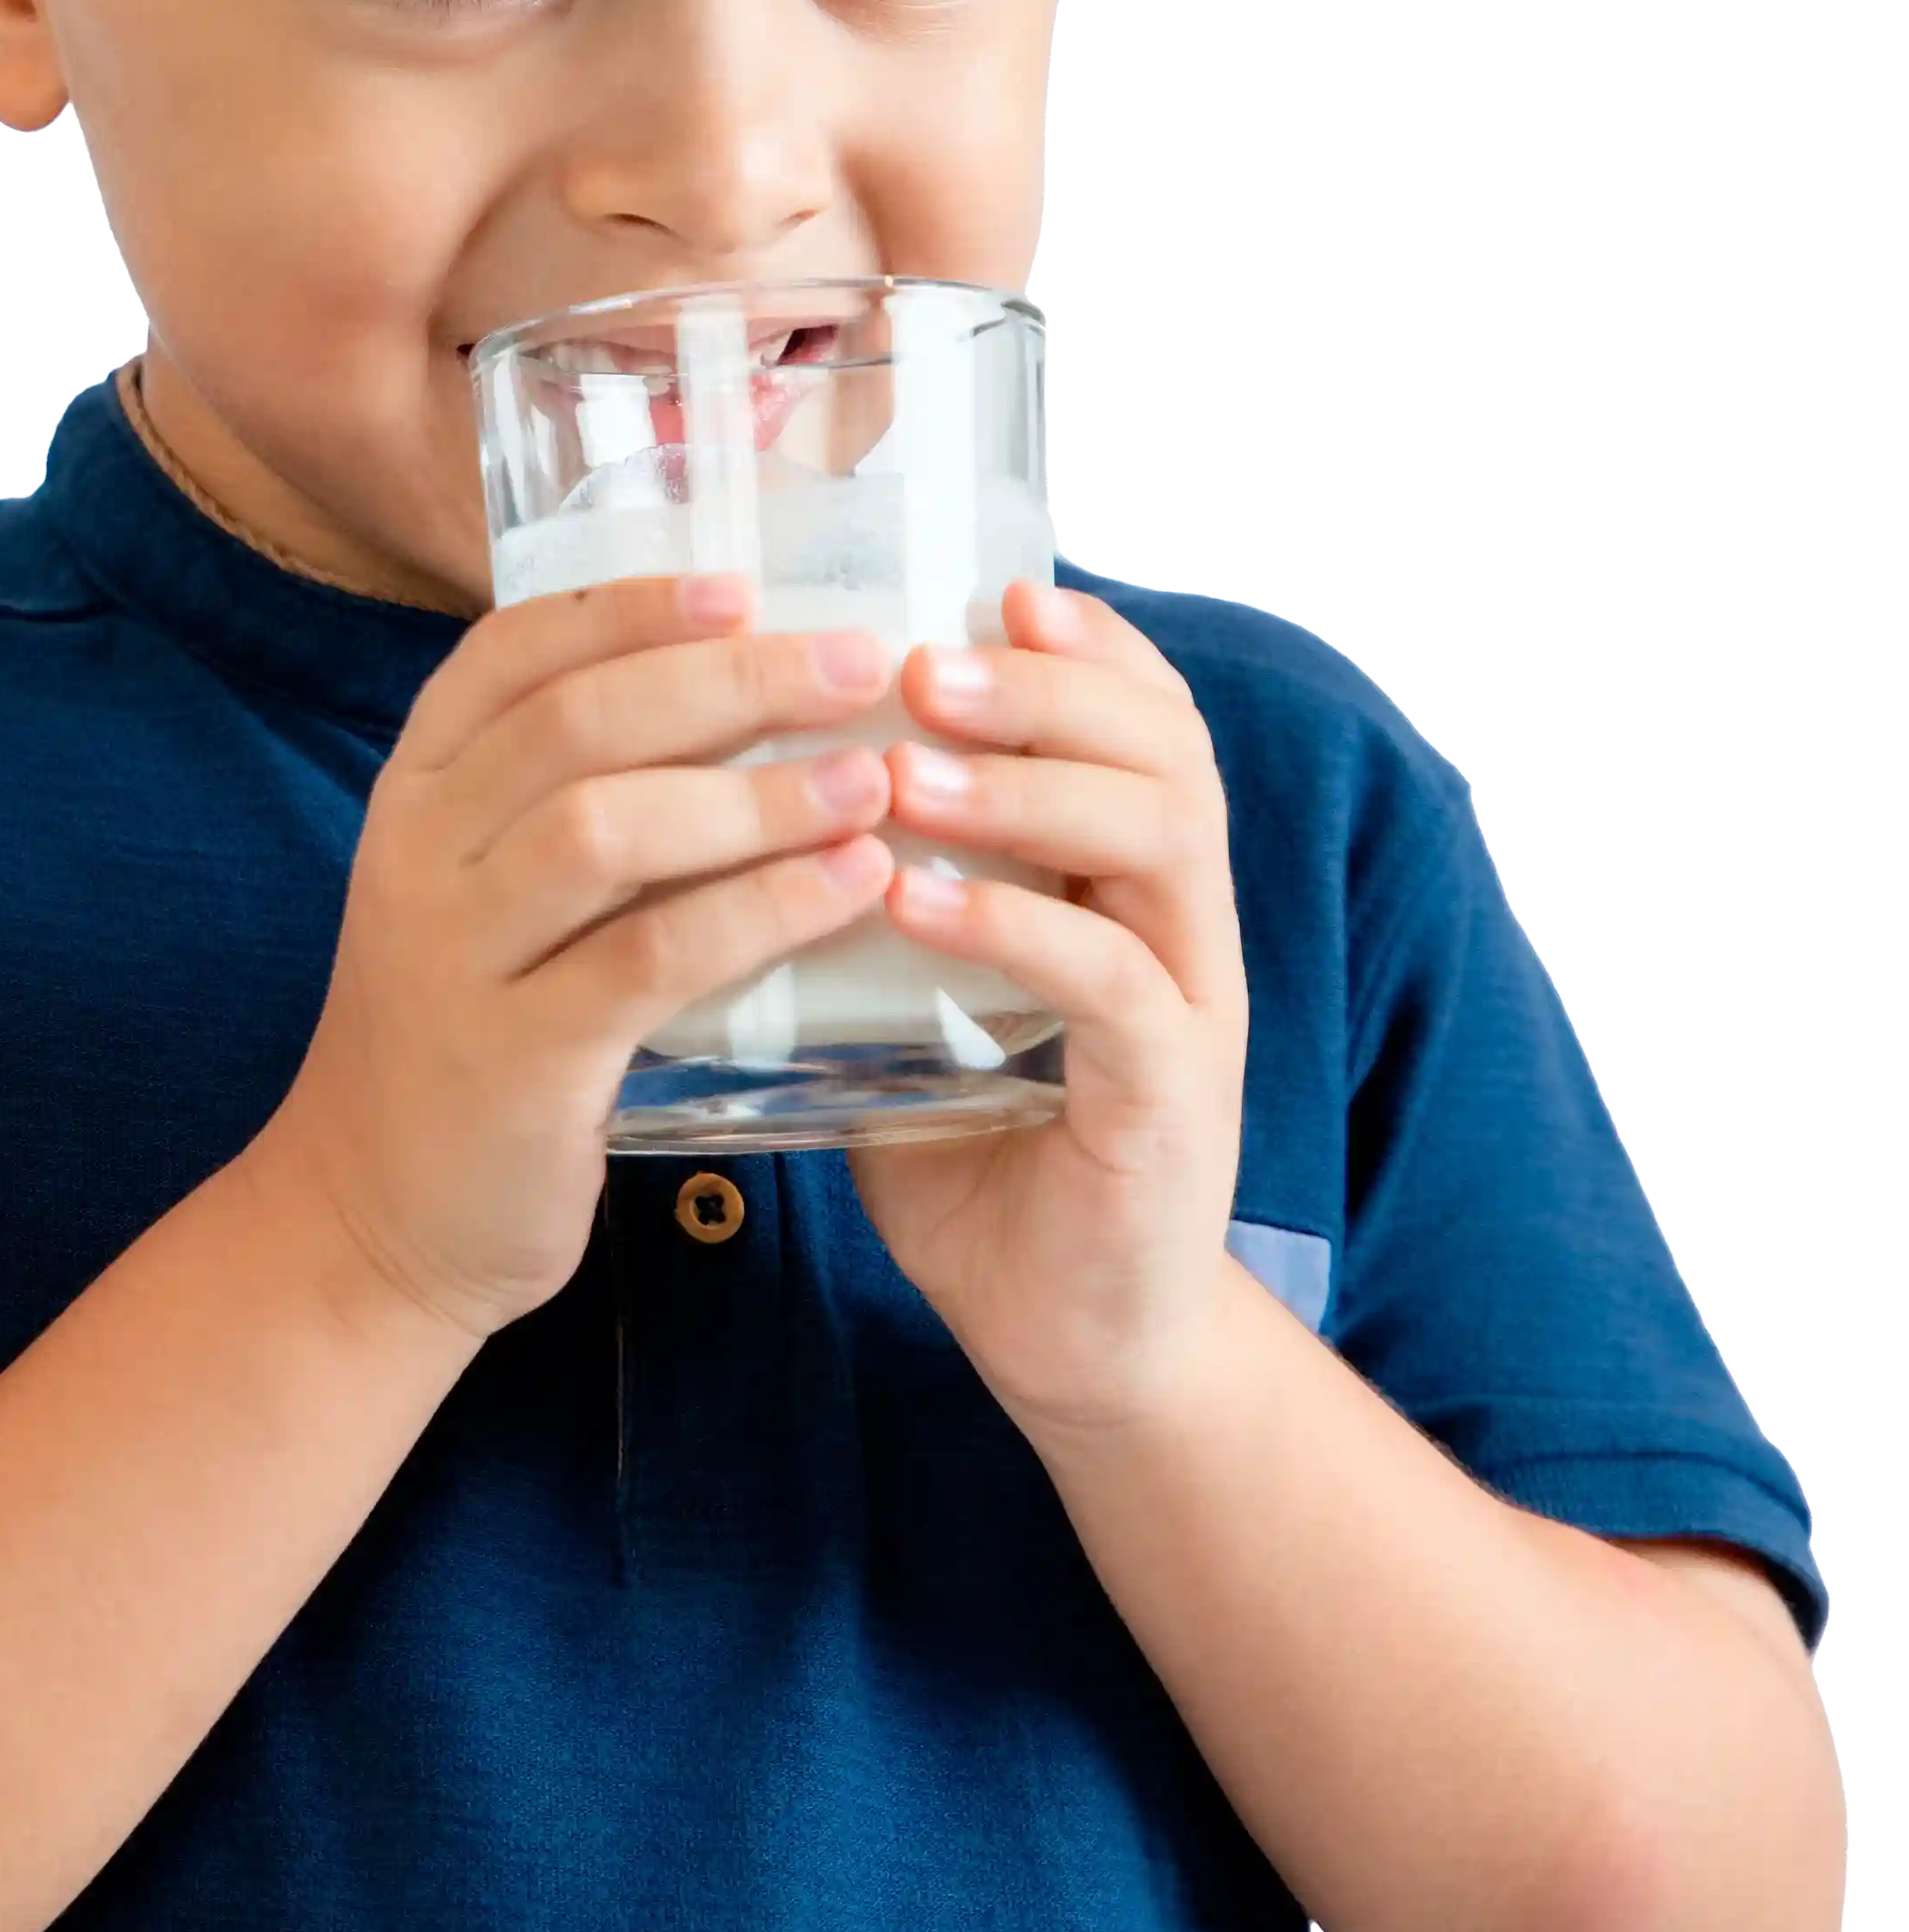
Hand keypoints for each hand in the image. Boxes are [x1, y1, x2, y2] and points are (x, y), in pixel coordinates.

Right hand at [271, 572, 897, 1344]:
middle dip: (724, 679)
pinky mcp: (515, 1059)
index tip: (742, 583)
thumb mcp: (487, 898)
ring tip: (873, 778)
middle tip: (854, 662)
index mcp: (417, 795)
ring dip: (754, 794)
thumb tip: (744, 694)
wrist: (370, 1224)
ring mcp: (456, 958)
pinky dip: (761, 910)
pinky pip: (650, 958)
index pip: (510, 655)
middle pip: (575, 723)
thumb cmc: (469, 1040)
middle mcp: (420, 857)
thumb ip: (575, 804)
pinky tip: (849, 886)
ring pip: (606, 828)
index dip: (626, 606)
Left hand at [843, 576, 1249, 1438]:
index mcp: (1132, 884)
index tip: (984, 590)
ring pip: (1154, 842)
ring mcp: (1192, 1010)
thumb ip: (871, 899)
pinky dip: (1012, 927)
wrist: (1070, 1342)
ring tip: (904, 764)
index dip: (1078, 648)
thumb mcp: (919, 1000)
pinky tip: (914, 897)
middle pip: (1162, 750)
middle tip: (919, 664)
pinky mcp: (1170, 1104)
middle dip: (1041, 691)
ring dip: (1022, 789)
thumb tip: (739, 794)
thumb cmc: (983, 1157)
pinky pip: (1110, 984)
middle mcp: (1182, 926)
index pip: (1141, 718)